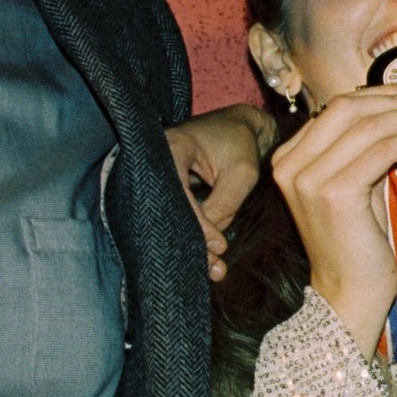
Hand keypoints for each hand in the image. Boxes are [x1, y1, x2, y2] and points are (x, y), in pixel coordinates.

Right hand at [164, 103, 275, 280]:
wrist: (238, 127)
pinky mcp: (166, 191)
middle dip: (191, 241)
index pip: (178, 192)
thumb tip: (213, 244)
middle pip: (168, 210)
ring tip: (216, 270)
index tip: (218, 247)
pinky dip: (194, 237)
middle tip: (214, 268)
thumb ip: (226, 204)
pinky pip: (177, 217)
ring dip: (193, 245)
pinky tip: (210, 260)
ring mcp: (156, 177)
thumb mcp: (242, 172)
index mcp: (171, 147)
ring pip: (172, 218)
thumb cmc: (240, 143)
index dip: (197, 223)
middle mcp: (155, 162)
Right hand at [269, 86, 396, 350]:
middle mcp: (290, 165)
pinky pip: (381, 151)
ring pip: (367, 126)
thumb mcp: (356, 185)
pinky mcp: (334, 194)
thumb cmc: (358, 241)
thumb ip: (364, 150)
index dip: (378, 94)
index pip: (335, 108)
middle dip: (394, 98)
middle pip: (346, 107)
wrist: (348, 293)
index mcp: (289, 159)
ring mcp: (308, 179)